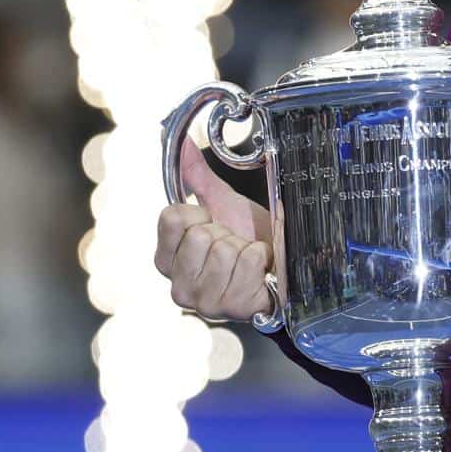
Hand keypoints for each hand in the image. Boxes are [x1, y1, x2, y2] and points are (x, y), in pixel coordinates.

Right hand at [154, 137, 278, 322]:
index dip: (199, 213)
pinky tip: (261, 268)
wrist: (283, 263)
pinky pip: (248, 262)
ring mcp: (206, 303)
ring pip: (223, 250)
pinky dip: (261, 257)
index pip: (171, 218)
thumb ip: (196, 176)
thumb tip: (182, 143)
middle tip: (235, 243)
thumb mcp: (221, 204)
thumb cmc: (248, 238)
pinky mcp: (236, 309)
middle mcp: (179, 287)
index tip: (213, 222)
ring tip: (248, 257)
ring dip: (244, 247)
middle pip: (199, 236)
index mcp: (167, 260)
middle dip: (225, 232)